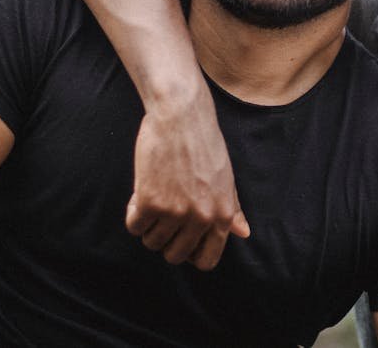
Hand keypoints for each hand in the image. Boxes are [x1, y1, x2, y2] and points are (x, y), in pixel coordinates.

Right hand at [128, 82, 248, 269]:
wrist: (180, 116)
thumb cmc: (204, 142)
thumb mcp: (225, 177)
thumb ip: (232, 209)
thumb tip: (243, 232)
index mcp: (222, 215)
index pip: (206, 260)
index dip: (191, 254)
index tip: (181, 239)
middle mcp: (201, 218)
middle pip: (175, 256)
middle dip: (166, 240)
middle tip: (164, 215)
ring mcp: (175, 213)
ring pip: (152, 242)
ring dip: (149, 225)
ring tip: (154, 197)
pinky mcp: (149, 203)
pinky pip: (134, 226)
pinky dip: (134, 213)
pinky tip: (141, 192)